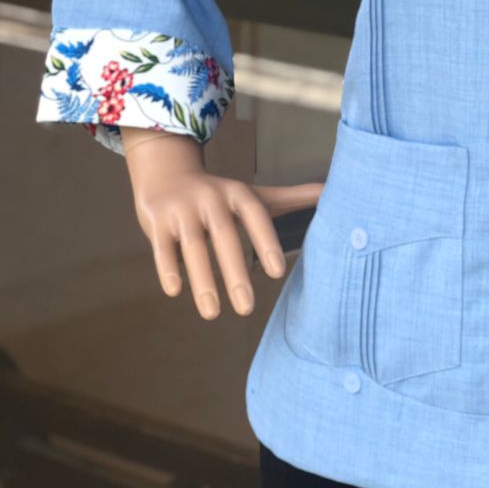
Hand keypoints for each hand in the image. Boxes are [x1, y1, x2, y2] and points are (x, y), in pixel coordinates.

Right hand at [120, 125, 325, 320]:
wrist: (167, 173)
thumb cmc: (220, 194)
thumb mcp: (255, 194)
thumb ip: (292, 197)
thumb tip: (330, 191)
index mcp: (238, 195)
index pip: (256, 217)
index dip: (267, 242)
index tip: (278, 273)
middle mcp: (211, 200)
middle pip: (224, 237)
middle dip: (235, 273)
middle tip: (248, 309)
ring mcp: (182, 210)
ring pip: (192, 247)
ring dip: (203, 280)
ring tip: (213, 314)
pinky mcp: (157, 222)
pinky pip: (163, 248)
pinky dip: (168, 268)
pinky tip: (175, 291)